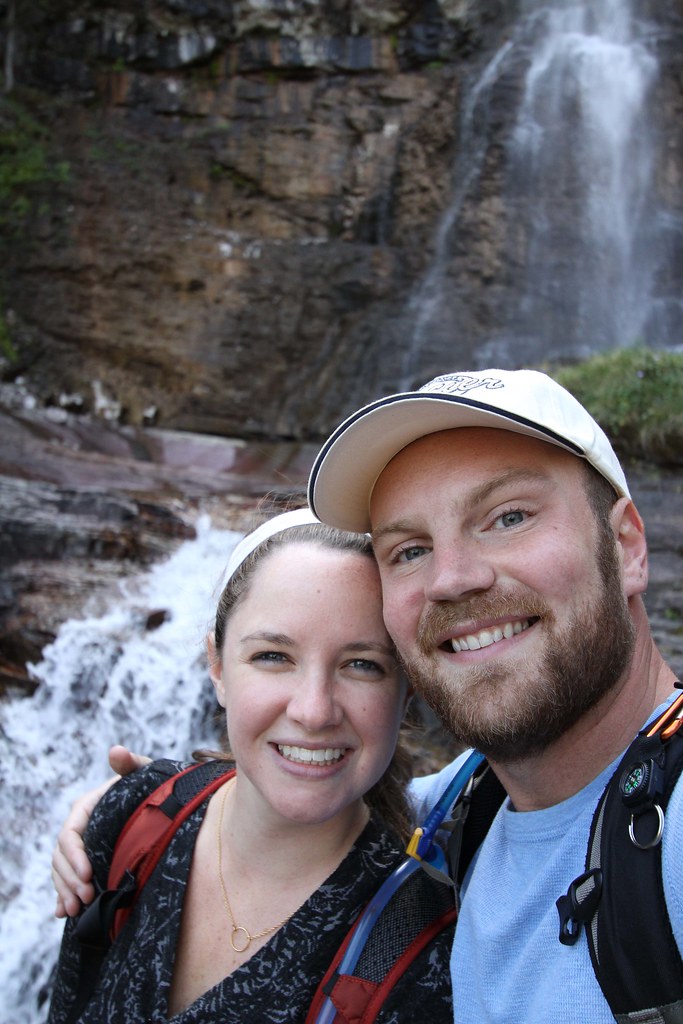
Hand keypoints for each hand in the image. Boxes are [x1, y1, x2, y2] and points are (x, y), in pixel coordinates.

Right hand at [52, 745, 150, 916]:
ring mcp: (83, 846)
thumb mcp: (144, 773)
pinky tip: (64, 913)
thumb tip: (116, 751)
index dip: (74, 855)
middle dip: (69, 879)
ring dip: (65, 891)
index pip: (70, 834)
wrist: (163, 803)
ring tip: (77, 909)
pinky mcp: (88, 861)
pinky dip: (64, 896)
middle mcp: (80, 827)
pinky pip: (68, 880)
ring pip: (62, 871)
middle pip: (61, 857)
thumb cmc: (152, 785)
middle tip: (86, 898)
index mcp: (87, 807)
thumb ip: (130, 764)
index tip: (88, 874)